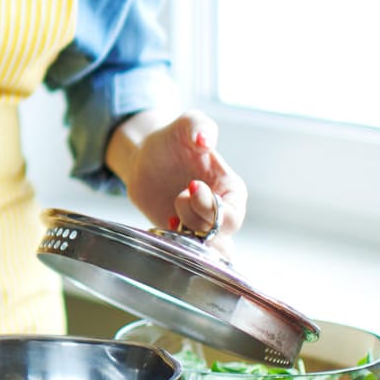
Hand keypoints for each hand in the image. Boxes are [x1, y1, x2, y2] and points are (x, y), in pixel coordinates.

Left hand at [119, 110, 247, 254]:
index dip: (212, 206)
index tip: (191, 186)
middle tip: (178, 199)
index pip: (233, 213)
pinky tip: (164, 224)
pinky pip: (187, 254)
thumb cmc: (173, 141)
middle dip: (199, 221)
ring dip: (192, 242)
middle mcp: (221, 212)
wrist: (146, 158)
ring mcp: (202, 227)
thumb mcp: (186, 124)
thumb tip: (204, 140)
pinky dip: (175, 246)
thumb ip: (198, 126)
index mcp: (230, 189)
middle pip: (223, 236)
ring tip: (173, 219)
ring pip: (211, 253)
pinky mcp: (182, 237)